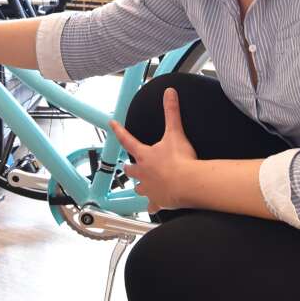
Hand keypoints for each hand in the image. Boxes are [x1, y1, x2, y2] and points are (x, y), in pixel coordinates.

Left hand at [109, 88, 199, 211]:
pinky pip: (153, 205)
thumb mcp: (175, 133)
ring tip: (143, 186)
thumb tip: (170, 93)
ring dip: (140, 186)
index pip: (127, 140)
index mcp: (145, 156)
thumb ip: (171, 112)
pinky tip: (155, 206)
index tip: (112, 124)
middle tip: (129, 167)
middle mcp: (143, 173)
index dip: (119, 131)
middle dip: (129, 168)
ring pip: (139, 188)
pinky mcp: (158, 201)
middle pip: (130, 170)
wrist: (187, 184)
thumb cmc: (180, 161)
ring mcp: (149, 189)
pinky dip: (154, 206)